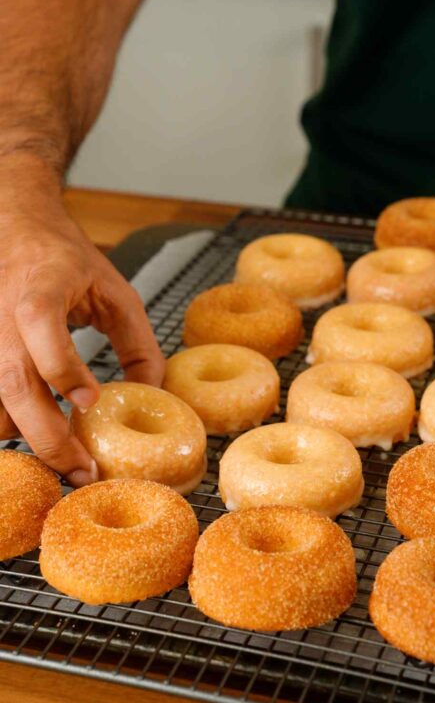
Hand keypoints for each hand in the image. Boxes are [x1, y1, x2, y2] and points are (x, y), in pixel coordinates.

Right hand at [0, 188, 164, 485]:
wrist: (15, 231)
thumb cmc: (66, 261)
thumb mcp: (115, 290)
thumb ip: (137, 342)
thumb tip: (152, 395)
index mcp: (41, 290)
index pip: (42, 328)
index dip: (64, 369)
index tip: (91, 402)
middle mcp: (3, 317)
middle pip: (15, 383)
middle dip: (49, 436)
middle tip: (84, 470)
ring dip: (27, 438)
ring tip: (69, 461)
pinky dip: (11, 426)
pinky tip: (42, 437)